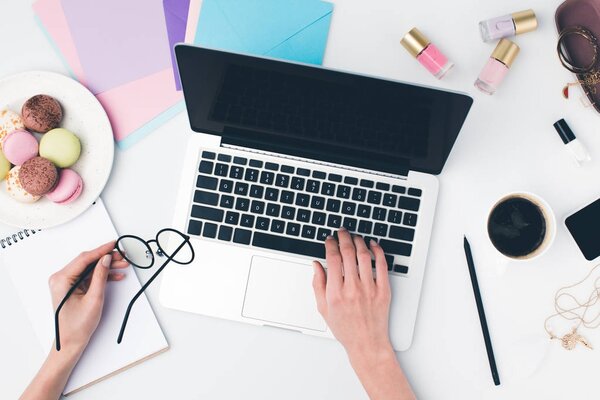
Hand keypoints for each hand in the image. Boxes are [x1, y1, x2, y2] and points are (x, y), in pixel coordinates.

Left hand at [48, 241, 128, 353]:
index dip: (101, 250)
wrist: (70, 342)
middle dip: (106, 258)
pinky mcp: (72, 287)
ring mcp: (66, 283)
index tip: (114, 245)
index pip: (84, 259)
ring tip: (122, 265)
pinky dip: (101, 275)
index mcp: (61, 280)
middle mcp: (61, 279)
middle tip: (122, 256)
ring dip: (106, 266)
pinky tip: (115, 275)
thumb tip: (106, 259)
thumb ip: (100, 276)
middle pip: (87, 261)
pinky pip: (88, 276)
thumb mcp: (94, 299)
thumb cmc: (77, 325)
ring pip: (89, 268)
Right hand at [312, 228, 414, 399]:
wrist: (367, 342)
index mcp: (335, 293)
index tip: (329, 240)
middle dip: (343, 237)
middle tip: (342, 232)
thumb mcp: (323, 308)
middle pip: (348, 253)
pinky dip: (378, 252)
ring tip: (355, 237)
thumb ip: (318, 284)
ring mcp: (369, 289)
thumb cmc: (345, 328)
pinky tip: (373, 245)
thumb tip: (316, 264)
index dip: (330, 245)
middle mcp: (352, 289)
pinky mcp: (383, 290)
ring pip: (364, 256)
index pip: (332, 259)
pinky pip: (382, 265)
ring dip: (359, 241)